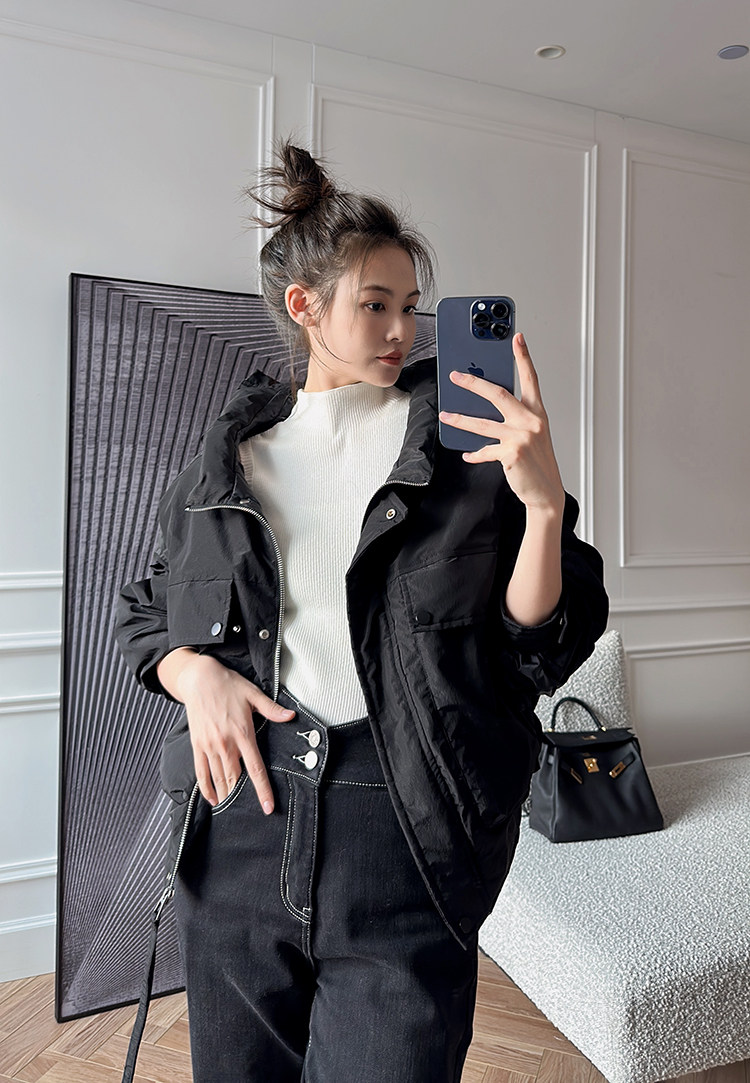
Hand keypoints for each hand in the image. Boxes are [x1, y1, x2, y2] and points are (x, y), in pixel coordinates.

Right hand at [158, 649, 294, 812]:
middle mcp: (225, 743)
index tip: (267, 806)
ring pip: (218, 778)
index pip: (255, 768)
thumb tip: (290, 716)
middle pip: (235, 778)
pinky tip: (213, 798)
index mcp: (243, 733)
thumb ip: (272, 709)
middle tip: (250, 812)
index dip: (262, 789)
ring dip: (226, 796)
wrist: (199, 678)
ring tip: (232, 810)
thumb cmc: (227, 685)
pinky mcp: (197, 745)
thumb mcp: (253, 694)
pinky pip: (201, 772)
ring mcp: (209, 745)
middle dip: (242, 798)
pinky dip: (206, 788)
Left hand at [438, 332, 564, 514]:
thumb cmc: (538, 462)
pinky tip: (467, 454)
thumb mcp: (532, 435)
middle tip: (456, 376)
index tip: (516, 338)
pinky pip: (485, 450)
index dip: (523, 357)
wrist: (546, 492)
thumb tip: (484, 408)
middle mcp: (531, 421)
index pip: (531, 379)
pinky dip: (475, 454)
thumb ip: (514, 419)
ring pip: (482, 423)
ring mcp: (521, 437)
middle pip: (498, 394)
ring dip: (460, 419)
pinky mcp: (511, 453)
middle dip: (474, 382)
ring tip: (446, 415)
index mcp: (537, 413)